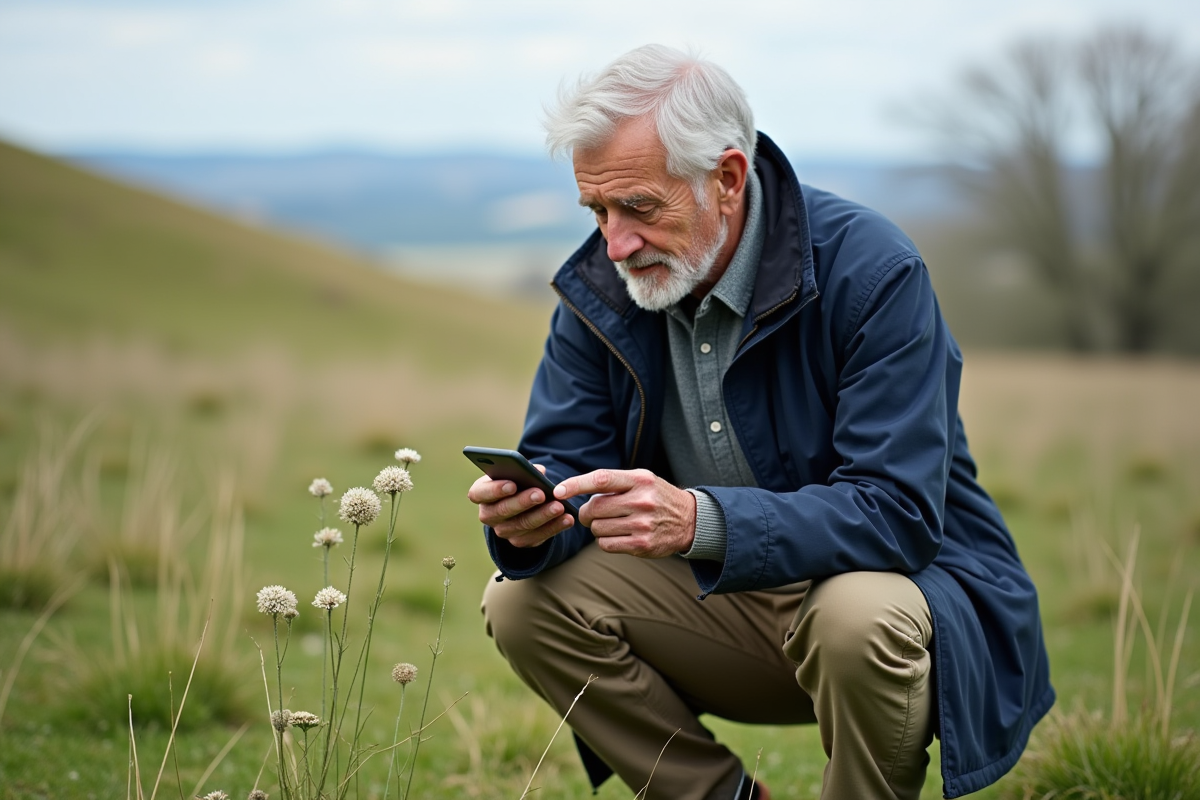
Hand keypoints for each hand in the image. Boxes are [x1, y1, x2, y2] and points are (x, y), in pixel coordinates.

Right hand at [467, 464, 573, 548]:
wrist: (522, 503)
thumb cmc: (517, 481)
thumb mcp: (517, 472)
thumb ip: (525, 469)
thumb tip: (539, 471)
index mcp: (481, 493)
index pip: (479, 493)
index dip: (494, 490)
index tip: (512, 484)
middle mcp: (488, 514)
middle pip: (502, 511)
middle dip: (523, 502)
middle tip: (541, 494)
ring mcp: (503, 531)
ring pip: (522, 525)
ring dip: (543, 516)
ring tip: (559, 507)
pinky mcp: (519, 541)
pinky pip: (537, 537)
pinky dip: (554, 528)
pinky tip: (567, 519)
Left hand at [554, 469, 695, 557]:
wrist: (690, 520)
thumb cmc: (657, 497)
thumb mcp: (642, 480)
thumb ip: (614, 483)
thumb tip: (576, 491)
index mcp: (639, 480)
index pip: (601, 479)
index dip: (576, 484)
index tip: (558, 490)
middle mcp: (642, 501)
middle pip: (594, 508)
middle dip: (585, 513)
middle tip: (590, 514)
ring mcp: (643, 524)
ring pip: (597, 528)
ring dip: (596, 528)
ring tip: (611, 523)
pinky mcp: (642, 545)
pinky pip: (606, 544)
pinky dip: (604, 541)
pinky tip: (617, 535)